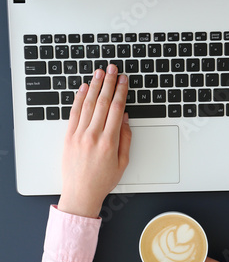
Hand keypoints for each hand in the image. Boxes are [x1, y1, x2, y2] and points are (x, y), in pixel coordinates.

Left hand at [57, 65, 131, 217]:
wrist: (80, 193)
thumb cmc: (102, 180)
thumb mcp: (123, 163)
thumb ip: (126, 139)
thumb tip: (125, 119)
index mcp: (110, 142)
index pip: (117, 109)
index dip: (121, 91)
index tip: (124, 80)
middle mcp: (93, 136)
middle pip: (103, 102)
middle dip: (109, 82)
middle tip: (113, 69)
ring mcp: (79, 135)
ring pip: (88, 104)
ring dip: (95, 86)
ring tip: (100, 73)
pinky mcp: (68, 137)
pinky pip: (74, 113)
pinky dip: (79, 98)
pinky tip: (84, 88)